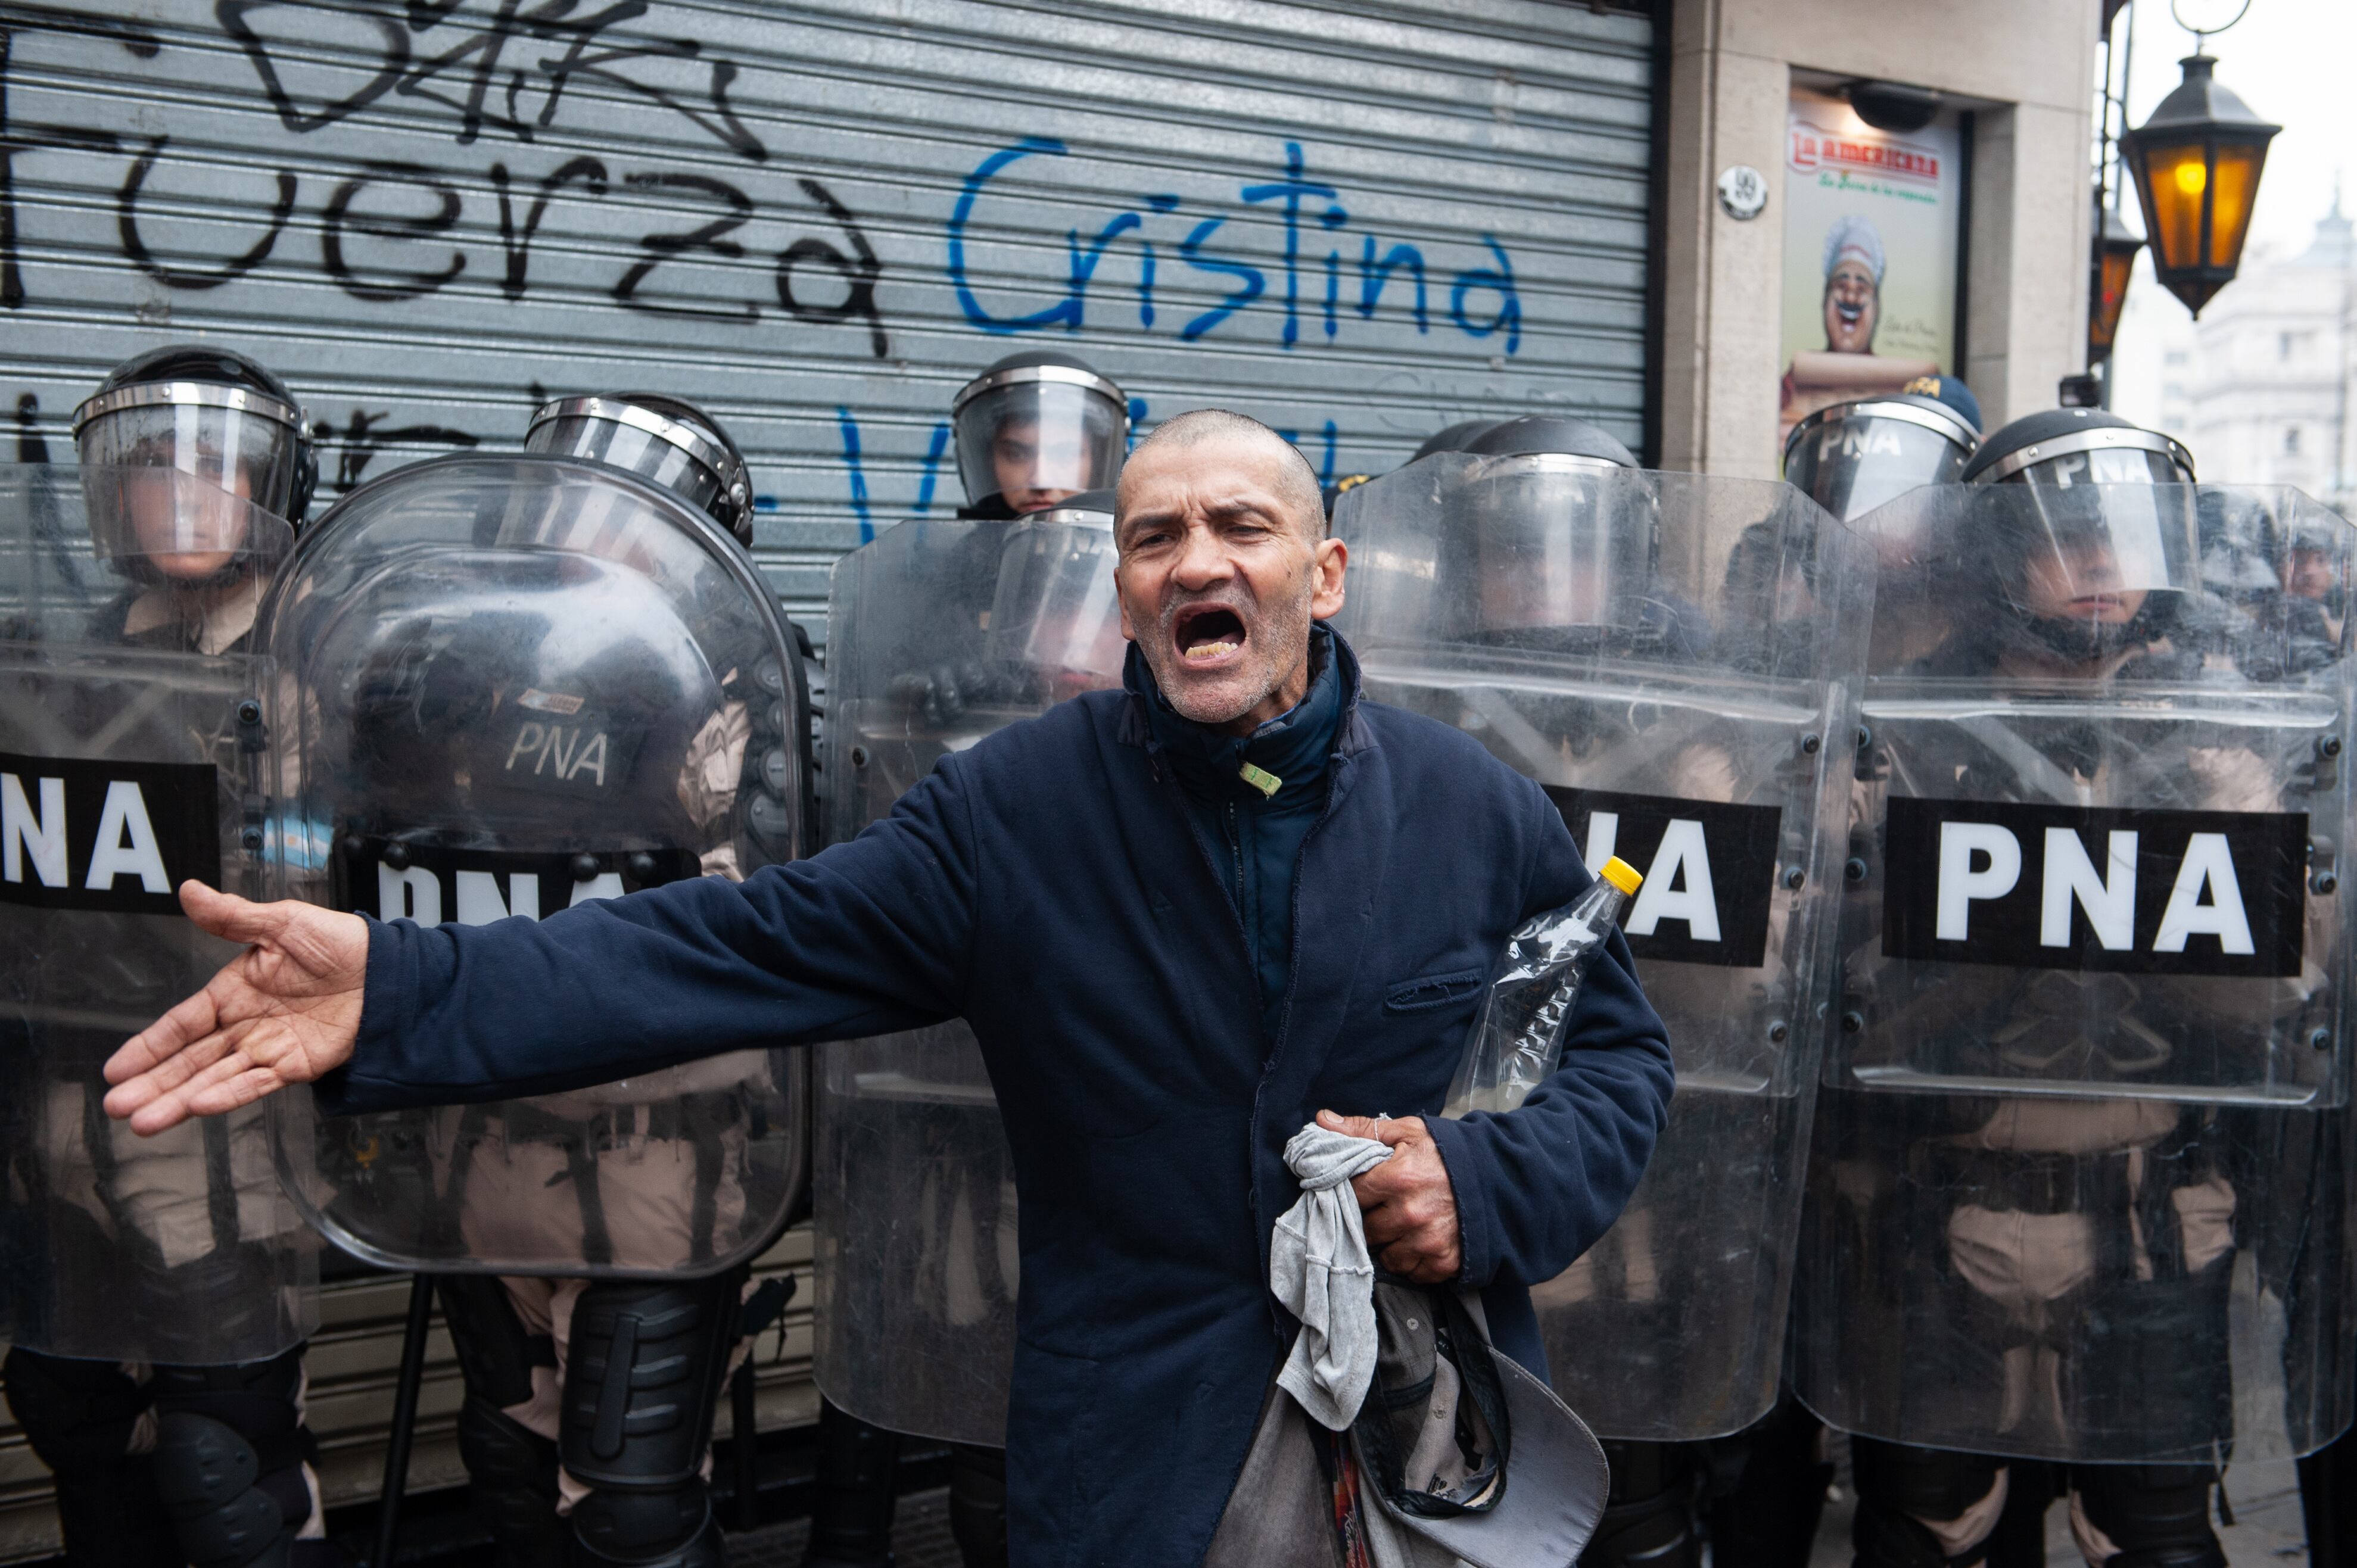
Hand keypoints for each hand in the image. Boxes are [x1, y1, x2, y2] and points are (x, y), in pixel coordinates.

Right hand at [103, 881, 369, 1134]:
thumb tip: (189, 890)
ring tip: (144, 1120)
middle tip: (116, 1107)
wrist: (387, 969)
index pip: (181, 1024)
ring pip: (215, 1078)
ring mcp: (269, 1048)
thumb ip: (233, 915)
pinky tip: (199, 1105)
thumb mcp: (281, 922)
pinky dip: (229, 1094)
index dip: (149, 1046)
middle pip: (190, 1060)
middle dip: (153, 1084)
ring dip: (179, 1099)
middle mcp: (244, 1026)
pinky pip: (257, 1083)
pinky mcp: (298, 1065)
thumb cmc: (336, 942)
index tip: (116, 1069)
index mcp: (233, 992)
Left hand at [1315, 1110, 1461, 1284]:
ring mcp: (1429, 1241)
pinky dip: (1410, 1260)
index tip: (1360, 1189)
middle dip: (1369, 1219)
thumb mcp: (1407, 1132)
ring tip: (1401, 1224)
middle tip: (1383, 1207)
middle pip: (1365, 1229)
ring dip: (1388, 1243)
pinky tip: (1417, 1241)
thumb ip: (1362, 1129)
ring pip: (1385, 1255)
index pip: (1351, 1195)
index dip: (1352, 1192)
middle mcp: (1412, 1214)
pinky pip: (1410, 1272)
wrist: (1498, 1177)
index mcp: (1399, 1178)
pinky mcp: (1444, 1263)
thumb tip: (1322, 1120)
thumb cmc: (1447, 1154)